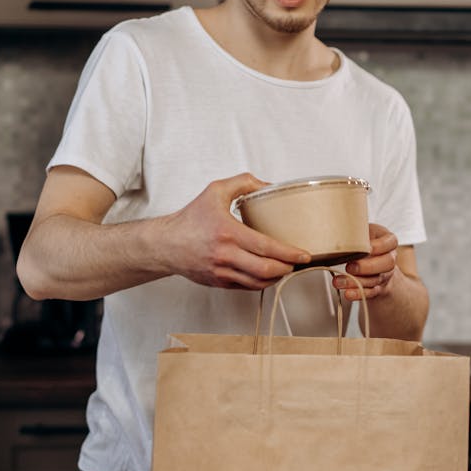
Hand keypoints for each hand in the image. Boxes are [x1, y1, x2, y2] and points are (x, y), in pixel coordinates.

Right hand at [160, 173, 310, 288]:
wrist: (166, 245)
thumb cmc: (190, 219)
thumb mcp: (215, 191)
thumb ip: (243, 183)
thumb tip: (269, 185)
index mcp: (227, 233)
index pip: (266, 247)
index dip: (289, 253)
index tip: (304, 253)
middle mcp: (225, 255)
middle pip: (265, 270)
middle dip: (288, 267)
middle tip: (299, 261)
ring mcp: (222, 272)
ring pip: (258, 283)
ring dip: (277, 277)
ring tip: (287, 267)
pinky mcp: (219, 282)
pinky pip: (247, 287)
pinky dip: (262, 282)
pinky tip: (269, 274)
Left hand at [332, 223, 398, 301]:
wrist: (373, 259)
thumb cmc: (365, 241)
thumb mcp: (364, 231)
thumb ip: (356, 229)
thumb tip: (336, 225)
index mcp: (388, 241)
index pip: (391, 242)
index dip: (380, 246)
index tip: (367, 248)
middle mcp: (390, 258)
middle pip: (387, 264)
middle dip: (367, 267)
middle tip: (349, 267)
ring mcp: (385, 274)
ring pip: (375, 280)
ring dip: (356, 282)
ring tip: (338, 281)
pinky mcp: (378, 287)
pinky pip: (370, 293)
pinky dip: (358, 294)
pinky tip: (347, 293)